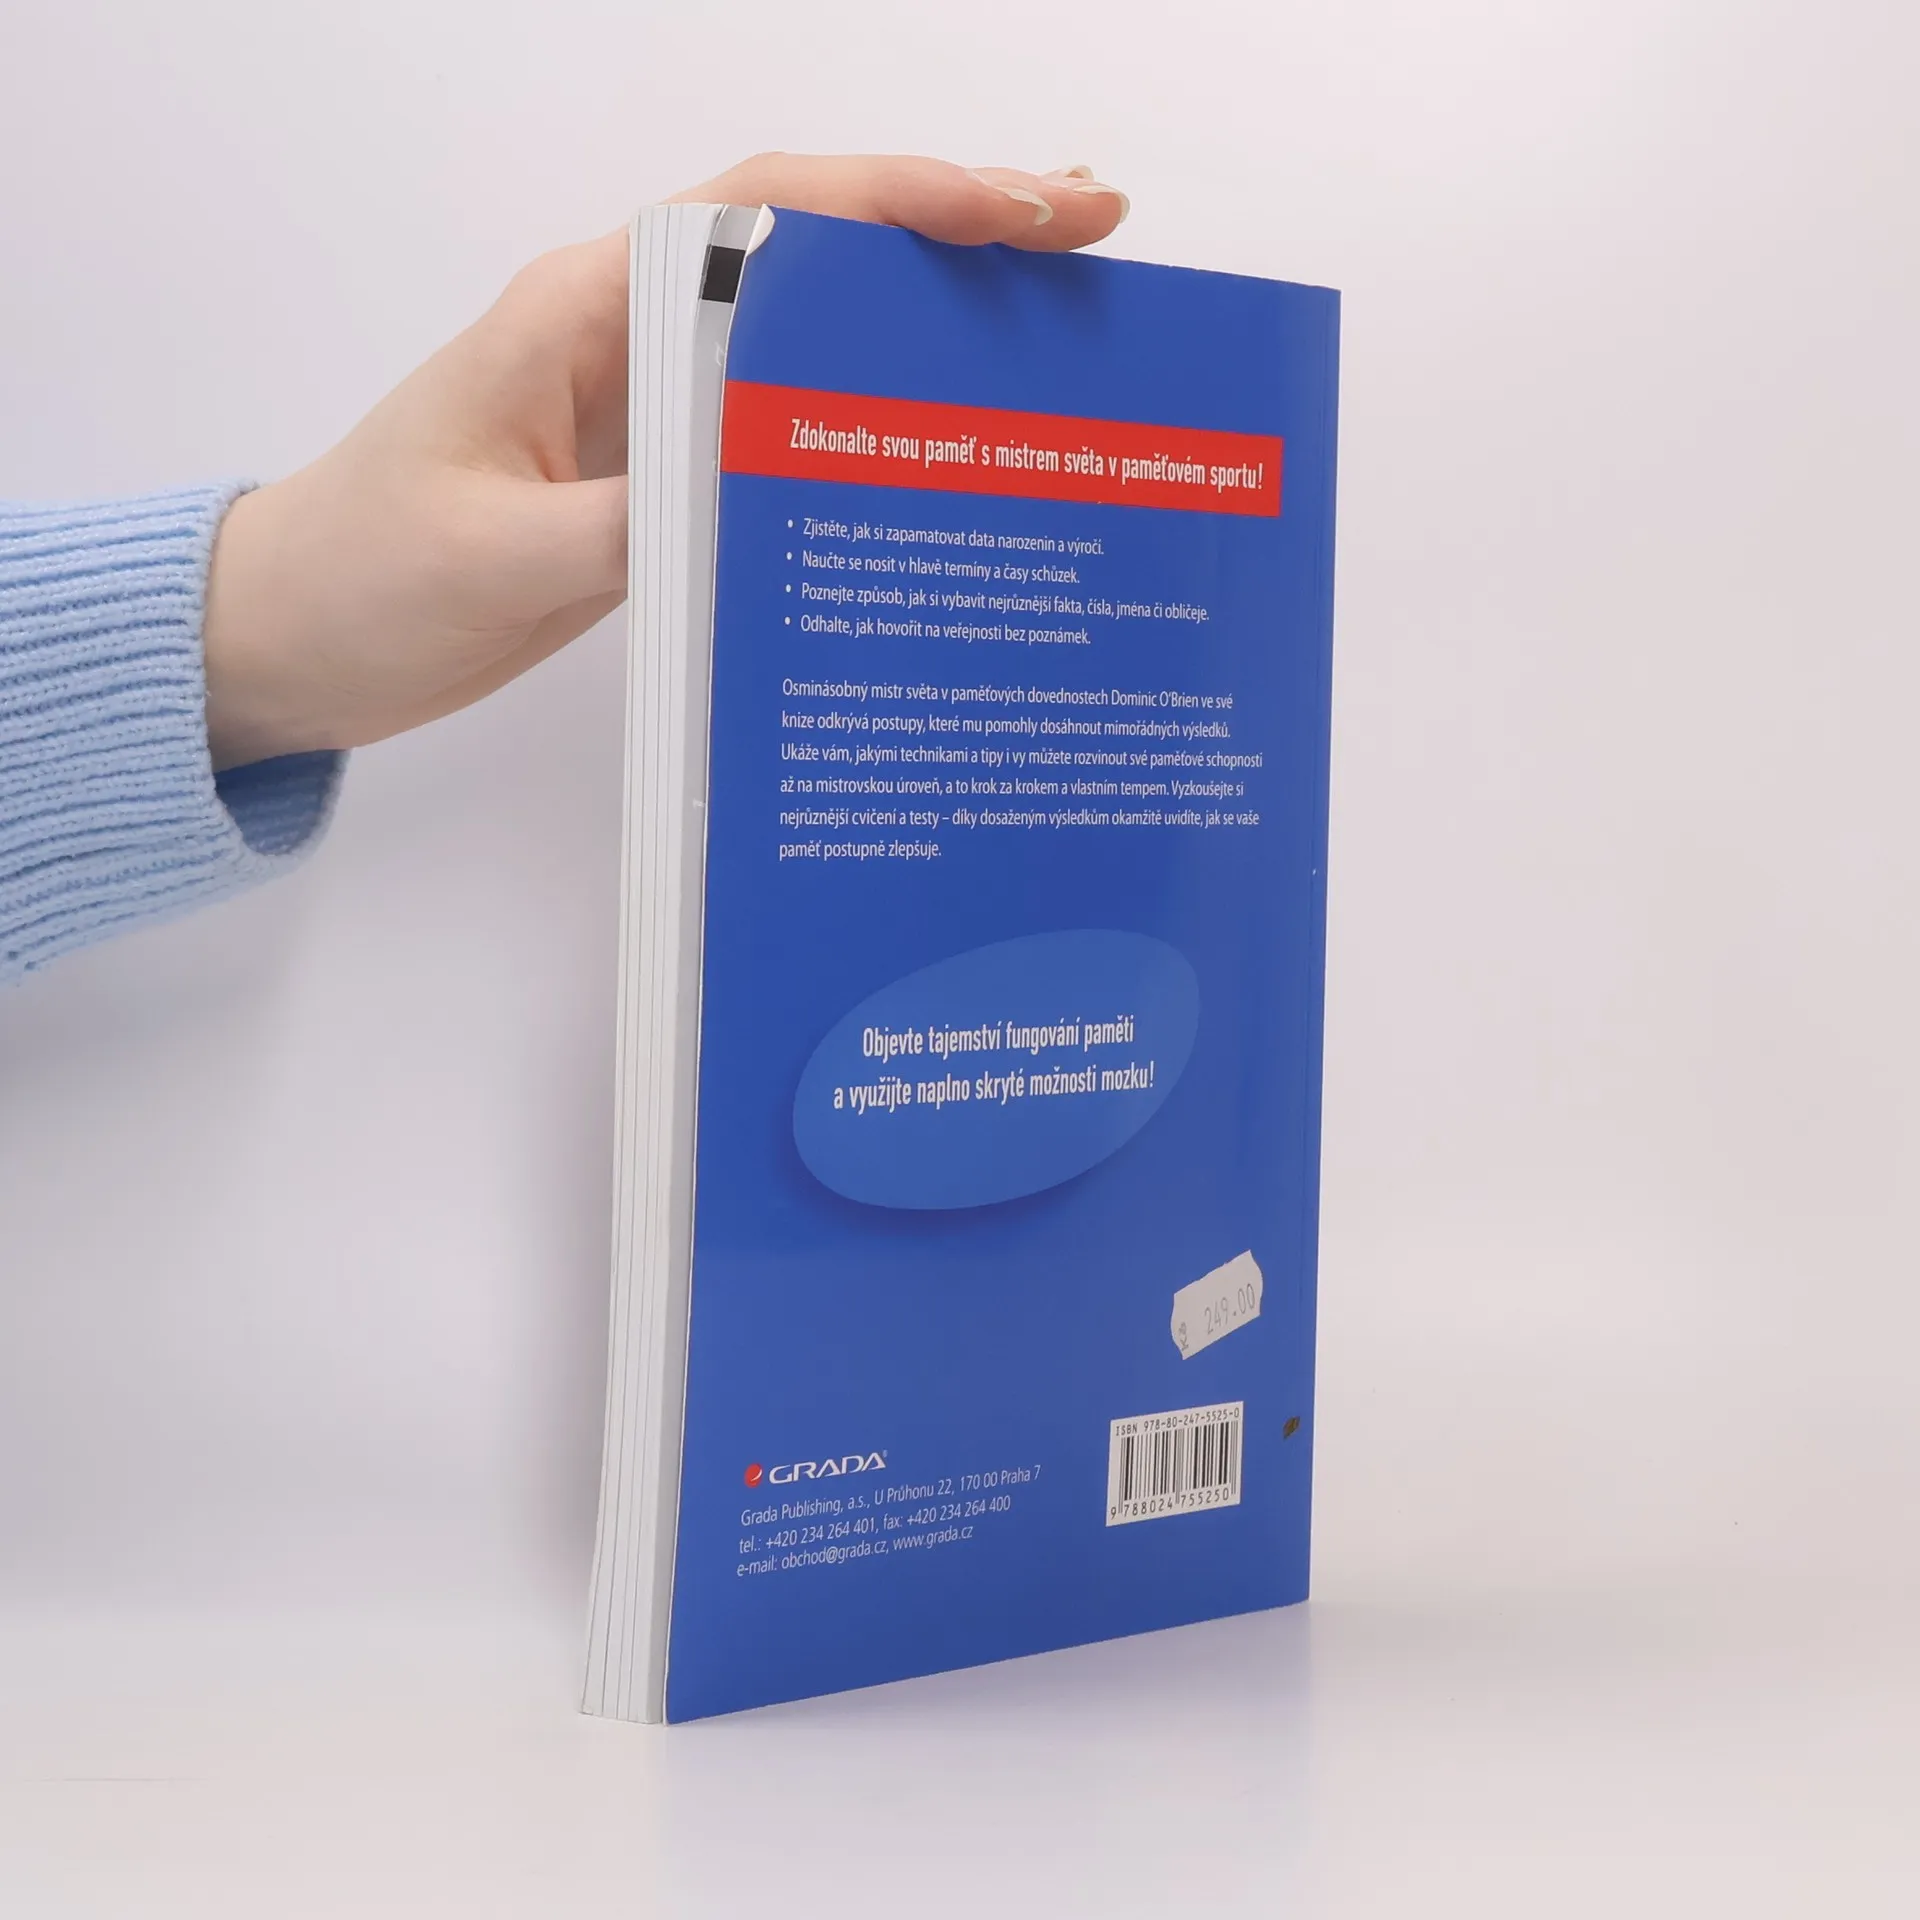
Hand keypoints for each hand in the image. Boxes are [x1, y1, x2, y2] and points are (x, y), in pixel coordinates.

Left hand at [201, 155, 1127, 767]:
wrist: (297, 636)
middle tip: (1093, 236)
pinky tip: (946, 445)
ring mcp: (655, 407)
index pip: (768, 214)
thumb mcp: (494, 555)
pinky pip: (786, 432)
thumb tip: (767, 500)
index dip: (903, 200)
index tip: (1022, 210)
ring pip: (816, 337)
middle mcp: (635, 338)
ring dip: (929, 321)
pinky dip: (870, 423)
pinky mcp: (660, 479)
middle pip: (818, 253)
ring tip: (1059, 318)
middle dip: (956, 234)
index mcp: (589, 310)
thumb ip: (629, 523)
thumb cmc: (365, 573)